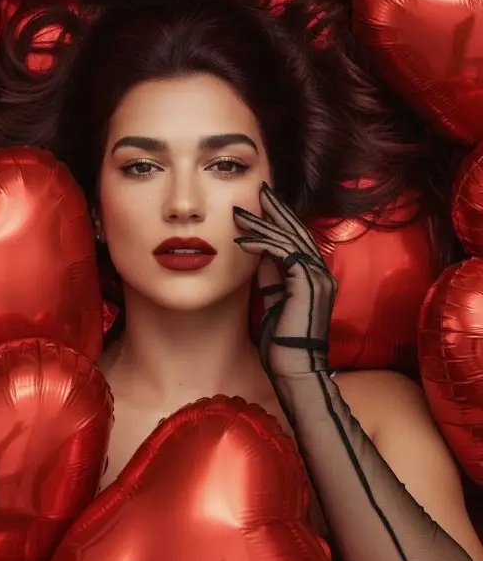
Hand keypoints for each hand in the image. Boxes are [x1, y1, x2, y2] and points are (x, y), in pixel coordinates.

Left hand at [233, 181, 336, 381]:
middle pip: (297, 232)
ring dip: (263, 224)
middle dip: (276, 210)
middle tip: (260, 190)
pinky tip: (242, 240)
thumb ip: (271, 279)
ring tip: (240, 213)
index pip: (298, 240)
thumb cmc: (283, 345)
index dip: (280, 221)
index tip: (262, 206)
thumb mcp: (274, 302)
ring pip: (289, 239)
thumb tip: (258, 255)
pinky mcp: (307, 284)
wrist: (295, 370)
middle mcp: (321, 274)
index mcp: (316, 278)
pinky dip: (261, 244)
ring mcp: (318, 277)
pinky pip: (283, 254)